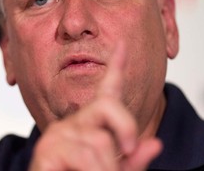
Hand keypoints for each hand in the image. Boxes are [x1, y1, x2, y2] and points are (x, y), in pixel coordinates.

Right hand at [29, 43, 161, 170]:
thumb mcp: (115, 170)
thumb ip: (133, 159)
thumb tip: (155, 145)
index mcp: (91, 125)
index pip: (106, 90)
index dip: (115, 67)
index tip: (122, 46)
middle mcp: (74, 123)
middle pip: (107, 105)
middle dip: (125, 127)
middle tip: (128, 148)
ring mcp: (59, 134)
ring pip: (101, 141)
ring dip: (108, 168)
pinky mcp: (47, 149)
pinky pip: (84, 155)